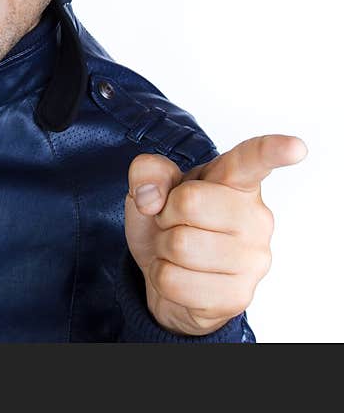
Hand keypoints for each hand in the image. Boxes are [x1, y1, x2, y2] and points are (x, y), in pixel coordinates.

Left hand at [125, 134, 306, 335]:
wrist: (166, 273)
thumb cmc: (168, 221)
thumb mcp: (149, 187)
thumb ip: (147, 172)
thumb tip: (150, 198)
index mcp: (235, 181)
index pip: (254, 160)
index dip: (273, 151)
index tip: (295, 147)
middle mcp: (254, 216)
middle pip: (188, 202)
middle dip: (165, 214)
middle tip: (174, 223)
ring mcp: (253, 258)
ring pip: (179, 246)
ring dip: (163, 249)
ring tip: (177, 250)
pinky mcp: (239, 295)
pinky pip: (174, 282)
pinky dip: (162, 277)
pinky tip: (181, 275)